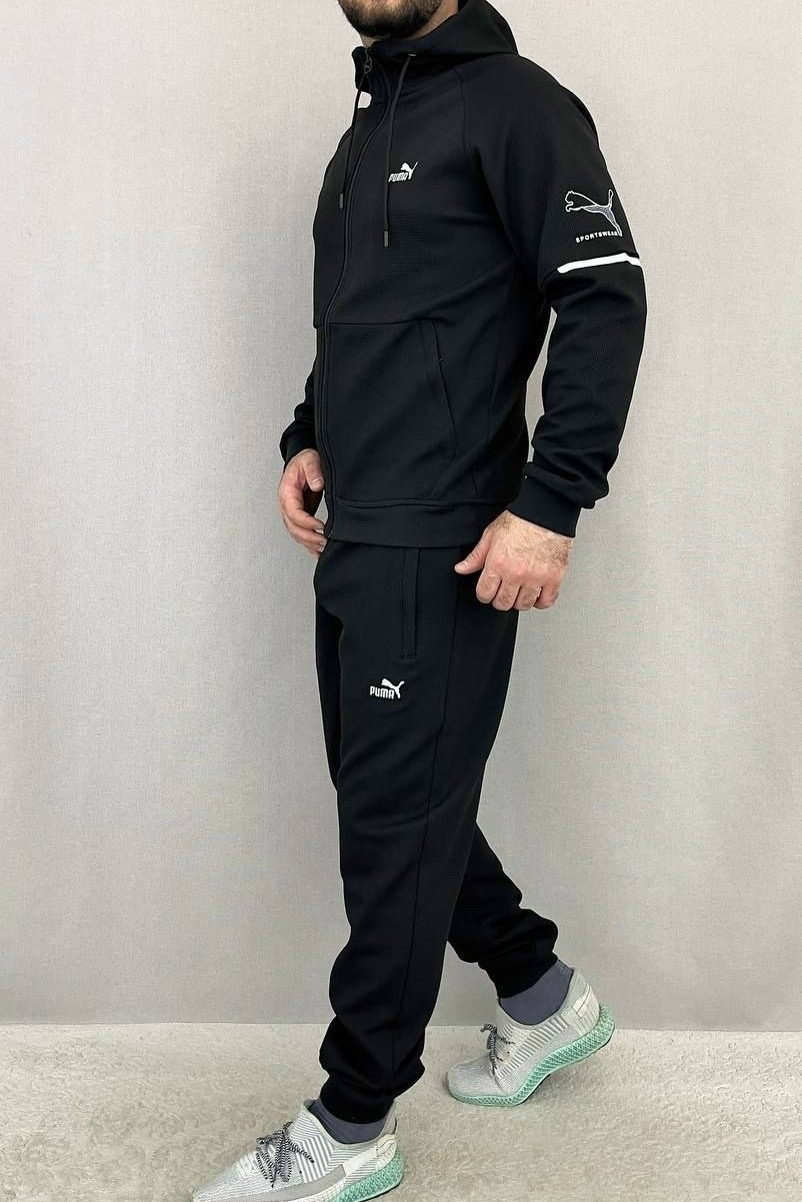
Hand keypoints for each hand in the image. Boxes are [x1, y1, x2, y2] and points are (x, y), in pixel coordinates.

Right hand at [277, 450, 325, 555]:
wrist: (303, 463)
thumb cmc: (305, 461)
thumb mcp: (310, 460)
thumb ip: (313, 471)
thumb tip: (317, 484)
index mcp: (286, 492)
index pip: (293, 512)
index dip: (306, 522)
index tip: (320, 526)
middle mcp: (286, 505)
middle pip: (293, 527)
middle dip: (309, 537)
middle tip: (324, 541)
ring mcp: (291, 513)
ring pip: (296, 534)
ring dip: (309, 543)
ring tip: (323, 548)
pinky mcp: (299, 517)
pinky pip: (301, 534)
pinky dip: (308, 544)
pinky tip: (317, 551)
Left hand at [454, 510, 572, 609]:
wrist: (546, 512)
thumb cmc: (521, 520)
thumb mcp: (491, 535)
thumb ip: (476, 556)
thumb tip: (461, 568)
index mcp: (498, 563)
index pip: (485, 593)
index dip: (484, 594)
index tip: (488, 590)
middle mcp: (516, 573)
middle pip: (503, 603)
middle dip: (500, 599)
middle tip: (504, 591)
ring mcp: (536, 578)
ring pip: (524, 605)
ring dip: (520, 601)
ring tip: (520, 591)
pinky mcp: (554, 578)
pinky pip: (546, 601)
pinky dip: (541, 601)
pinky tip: (537, 593)